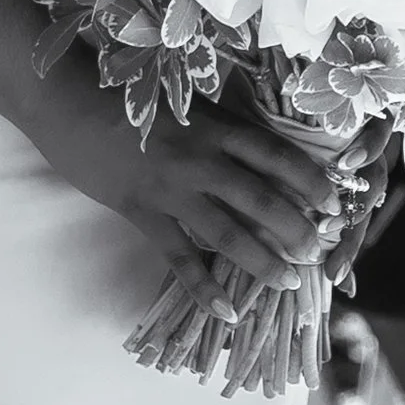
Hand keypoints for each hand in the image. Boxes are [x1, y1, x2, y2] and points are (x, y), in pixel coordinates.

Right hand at [30, 72, 345, 305]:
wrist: (67, 99)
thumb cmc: (124, 92)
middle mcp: (200, 158)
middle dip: (297, 227)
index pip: (275, 155)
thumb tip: (255, 149)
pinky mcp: (142, 211)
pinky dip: (203, 288)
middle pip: (261, 198)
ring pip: (228, 232)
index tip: (336, 201)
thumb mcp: (181, 101)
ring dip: (262, 260)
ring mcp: (171, 188)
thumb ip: (216, 125)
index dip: (310, 180)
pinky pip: (179, 257)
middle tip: (320, 250)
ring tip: (288, 281)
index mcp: (214, 125)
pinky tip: (226, 311)